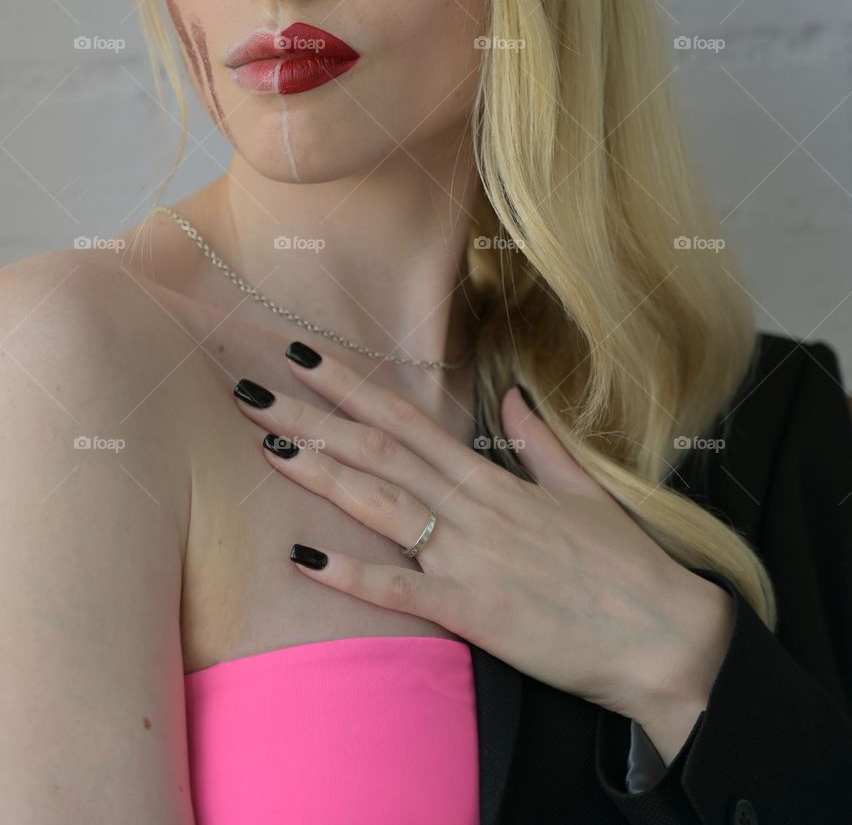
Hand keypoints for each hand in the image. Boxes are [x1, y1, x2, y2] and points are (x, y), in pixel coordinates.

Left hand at [233, 343, 727, 721]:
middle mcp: (474, 507)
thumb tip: (511, 396)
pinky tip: (304, 558)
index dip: (352, 387)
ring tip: (269, 445)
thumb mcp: (582, 489)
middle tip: (255, 390)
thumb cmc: (624, 566)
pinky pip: (403, 589)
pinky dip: (352, 574)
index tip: (306, 357)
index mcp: (493, 479)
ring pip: (383, 504)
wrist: (663, 636)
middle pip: (380, 451)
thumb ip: (537, 441)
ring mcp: (471, 557)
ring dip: (324, 473)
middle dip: (314, 418)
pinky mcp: (475, 611)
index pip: (408, 419)